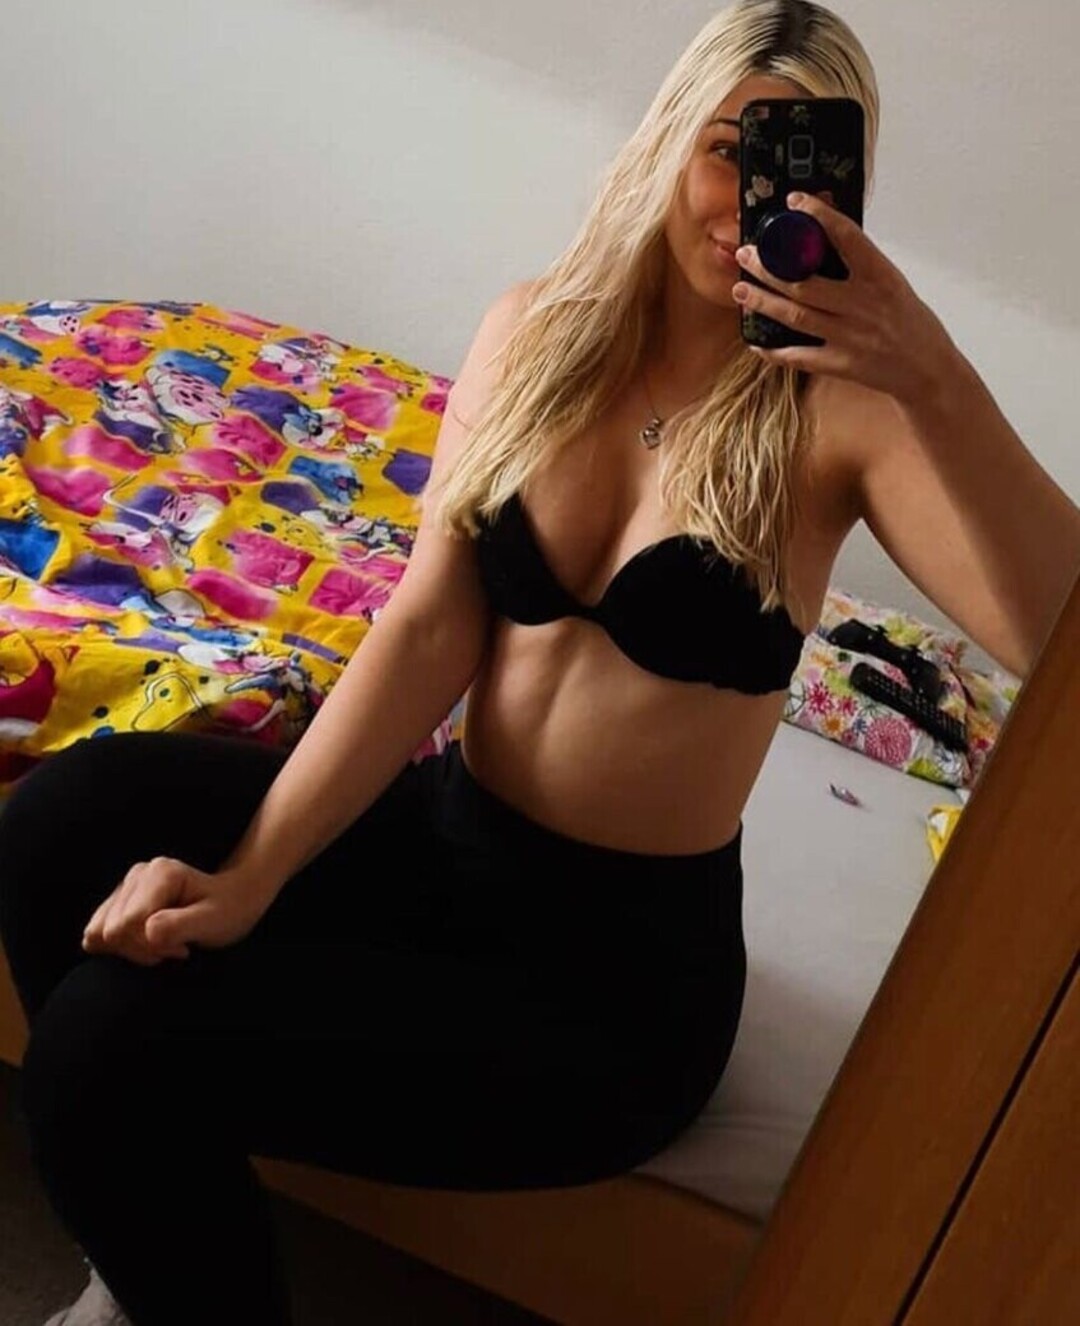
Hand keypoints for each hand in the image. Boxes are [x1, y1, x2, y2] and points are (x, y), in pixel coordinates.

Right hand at [82, 857, 270, 965]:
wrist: (231, 901)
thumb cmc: (227, 911)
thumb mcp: (213, 921)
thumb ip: (181, 925)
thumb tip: (147, 931)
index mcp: (160, 873)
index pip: (127, 924)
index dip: (151, 946)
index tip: (183, 947)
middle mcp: (137, 874)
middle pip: (112, 931)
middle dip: (143, 950)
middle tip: (177, 946)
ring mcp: (124, 887)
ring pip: (99, 935)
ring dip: (132, 950)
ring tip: (165, 943)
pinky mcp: (116, 903)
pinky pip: (95, 936)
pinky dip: (120, 949)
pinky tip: (149, 943)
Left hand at [733, 191, 959, 403]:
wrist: (928, 371)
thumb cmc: (912, 324)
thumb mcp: (894, 285)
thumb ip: (863, 268)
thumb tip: (826, 241)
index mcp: (880, 277)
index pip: (847, 237)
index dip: (818, 216)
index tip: (794, 201)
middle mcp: (861, 305)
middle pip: (804, 282)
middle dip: (768, 268)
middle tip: (745, 253)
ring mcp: (848, 336)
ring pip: (795, 316)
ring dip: (763, 302)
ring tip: (739, 289)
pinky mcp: (840, 364)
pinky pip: (798, 357)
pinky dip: (774, 352)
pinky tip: (755, 343)